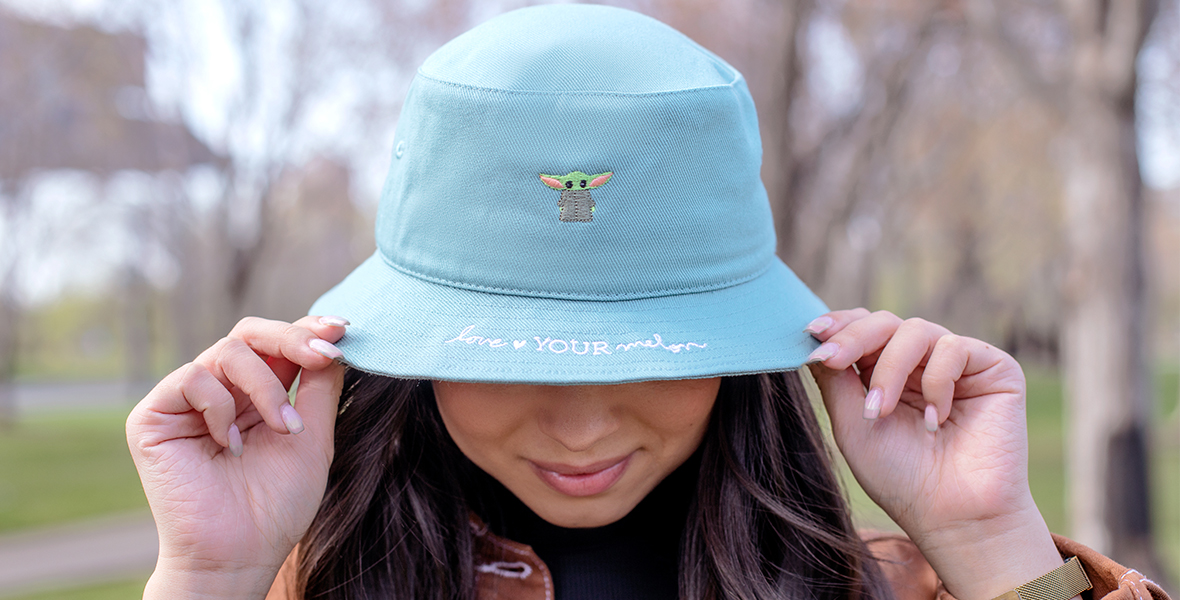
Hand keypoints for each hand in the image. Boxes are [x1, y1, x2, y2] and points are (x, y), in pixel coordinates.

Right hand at [126, 316, 346, 597]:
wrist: (239, 554)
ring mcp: (185, 401)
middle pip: (251, 333)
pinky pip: (192, 378)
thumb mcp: (312, 437)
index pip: (277, 344)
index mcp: (256, 394)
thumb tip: (333, 340)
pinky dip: (221, 406)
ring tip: (285, 430)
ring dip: (267, 388)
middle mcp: (220, 390)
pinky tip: (230, 445)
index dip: (307, 330)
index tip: (342, 331)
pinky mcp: (153, 416)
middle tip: (324, 356)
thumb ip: (319, 387)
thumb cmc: (276, 504)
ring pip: (229, 351)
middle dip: (293, 338)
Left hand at [806, 309, 1062, 599]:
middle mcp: (923, 363)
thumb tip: (813, 336)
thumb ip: (835, 379)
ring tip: (880, 411)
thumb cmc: (900, 478)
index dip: (839, 325)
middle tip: (832, 359)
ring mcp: (958, 364)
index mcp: (889, 373)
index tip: (812, 333)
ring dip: (890, 369)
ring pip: (915, 330)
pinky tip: (936, 419)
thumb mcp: (853, 424)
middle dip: (853, 338)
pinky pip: (954, 348)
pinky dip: (936, 381)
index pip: (864, 331)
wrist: (953, 517)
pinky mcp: (994, 369)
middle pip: (884, 322)